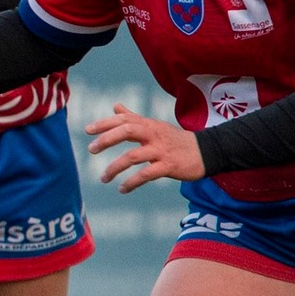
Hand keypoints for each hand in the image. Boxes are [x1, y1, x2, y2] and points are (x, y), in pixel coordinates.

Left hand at [85, 103, 203, 191]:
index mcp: (149, 125)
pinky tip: (122, 189)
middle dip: (107, 139)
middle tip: (91, 149)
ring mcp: (161, 150)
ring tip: (103, 178)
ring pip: (133, 156)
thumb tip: (115, 106)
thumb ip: (133, 117)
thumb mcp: (154, 126)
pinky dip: (131, 183)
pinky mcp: (169, 166)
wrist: (206, 152)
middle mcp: (154, 135)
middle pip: (128, 131)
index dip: (105, 123)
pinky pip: (146, 175)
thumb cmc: (175, 139)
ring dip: (114, 168)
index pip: (124, 120)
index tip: (88, 130)